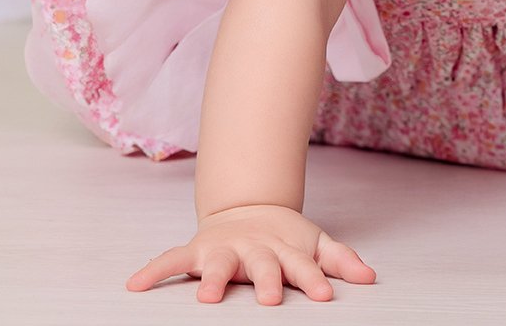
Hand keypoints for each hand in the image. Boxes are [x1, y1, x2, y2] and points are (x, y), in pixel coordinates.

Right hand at [127, 203, 376, 304]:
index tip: (325, 295)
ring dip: (211, 279)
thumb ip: (339, 260)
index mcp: (284, 250)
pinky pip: (171, 260)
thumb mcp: (314, 244)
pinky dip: (153, 271)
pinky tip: (135, 285)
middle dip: (266, 281)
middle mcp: (253, 250)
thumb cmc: (284, 238)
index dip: (314, 280)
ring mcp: (224, 249)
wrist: (247, 207)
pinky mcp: (197, 250)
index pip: (302, 266)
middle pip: (261, 266)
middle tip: (270, 298)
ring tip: (205, 298)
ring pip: (217, 265)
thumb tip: (370, 277)